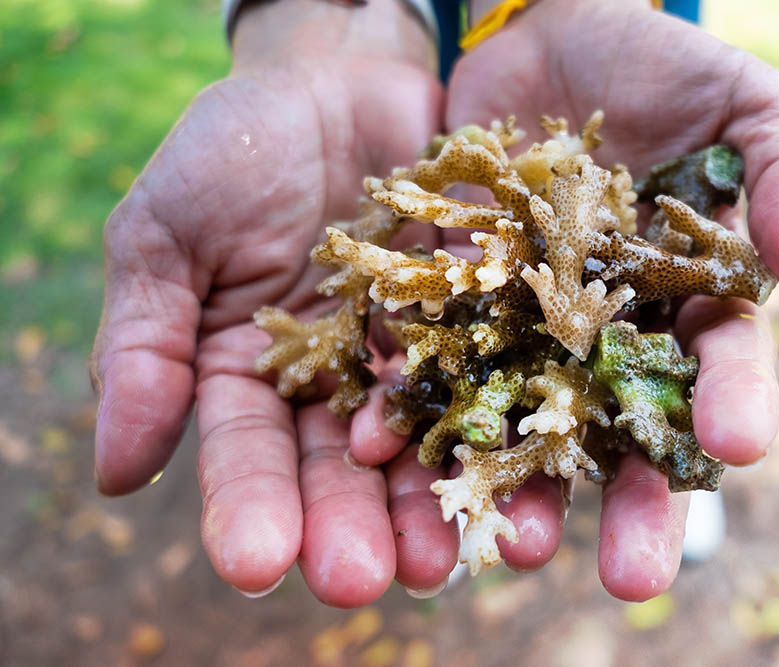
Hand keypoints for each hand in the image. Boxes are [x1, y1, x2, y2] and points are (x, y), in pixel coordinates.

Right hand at [91, 0, 460, 605]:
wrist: (337, 78)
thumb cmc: (235, 148)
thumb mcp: (166, 234)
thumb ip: (144, 348)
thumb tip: (115, 473)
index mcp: (248, 373)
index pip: (245, 453)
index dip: (249, 507)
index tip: (256, 564)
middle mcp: (332, 381)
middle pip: (341, 469)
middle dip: (352, 524)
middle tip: (365, 580)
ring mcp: (411, 353)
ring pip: (424, 440)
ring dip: (433, 500)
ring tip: (447, 558)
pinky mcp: (479, 317)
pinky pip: (495, 371)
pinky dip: (504, 418)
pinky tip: (520, 468)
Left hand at [444, 0, 778, 599]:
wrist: (539, 33)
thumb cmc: (658, 65)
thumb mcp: (743, 102)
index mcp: (687, 300)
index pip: (720, 366)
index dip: (731, 403)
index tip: (735, 444)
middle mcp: (607, 334)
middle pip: (623, 430)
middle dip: (629, 504)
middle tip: (634, 578)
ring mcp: (523, 326)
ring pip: (521, 423)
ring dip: (517, 489)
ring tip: (509, 547)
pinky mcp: (449, 302)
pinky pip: (431, 361)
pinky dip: (416, 405)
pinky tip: (394, 450)